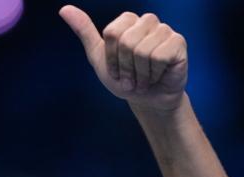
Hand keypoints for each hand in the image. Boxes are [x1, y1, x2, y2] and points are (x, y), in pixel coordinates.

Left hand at [59, 6, 186, 111]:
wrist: (147, 101)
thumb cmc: (125, 79)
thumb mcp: (99, 57)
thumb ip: (84, 32)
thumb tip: (64, 9)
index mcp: (128, 20)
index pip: (112, 33)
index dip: (112, 58)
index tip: (117, 70)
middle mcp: (147, 20)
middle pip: (126, 41)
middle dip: (125, 67)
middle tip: (131, 78)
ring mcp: (164, 30)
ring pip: (142, 50)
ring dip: (140, 74)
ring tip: (144, 79)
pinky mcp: (178, 43)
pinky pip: (159, 56)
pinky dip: (154, 74)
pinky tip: (157, 76)